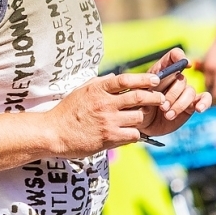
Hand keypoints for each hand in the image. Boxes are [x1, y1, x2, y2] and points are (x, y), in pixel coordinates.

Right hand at [46, 70, 179, 157]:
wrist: (54, 133)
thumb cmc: (67, 112)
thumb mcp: (81, 91)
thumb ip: (99, 83)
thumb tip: (116, 77)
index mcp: (97, 89)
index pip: (126, 80)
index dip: (143, 79)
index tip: (155, 80)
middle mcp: (104, 103)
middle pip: (138, 97)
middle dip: (154, 98)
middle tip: (161, 99)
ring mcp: (108, 121)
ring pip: (138, 117)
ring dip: (141, 118)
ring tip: (137, 120)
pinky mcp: (109, 137)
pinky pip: (133, 134)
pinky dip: (134, 134)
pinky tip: (128, 133)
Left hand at [138, 49, 212, 136]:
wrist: (142, 123)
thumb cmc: (136, 105)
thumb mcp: (134, 95)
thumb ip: (142, 86)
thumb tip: (151, 81)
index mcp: (160, 71)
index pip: (173, 57)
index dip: (180, 57)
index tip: (185, 64)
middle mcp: (174, 79)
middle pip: (181, 79)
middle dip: (172, 94)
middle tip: (162, 107)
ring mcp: (183, 92)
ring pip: (190, 91)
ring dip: (180, 104)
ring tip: (168, 115)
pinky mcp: (190, 104)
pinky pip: (204, 98)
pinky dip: (204, 102)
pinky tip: (198, 109)